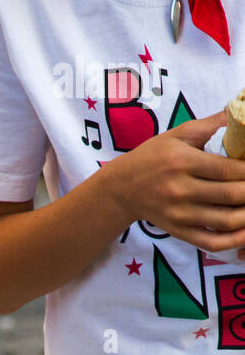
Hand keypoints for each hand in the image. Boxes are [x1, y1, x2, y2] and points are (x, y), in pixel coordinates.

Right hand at [108, 110, 244, 251]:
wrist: (122, 188)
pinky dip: (232, 241)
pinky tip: (244, 232)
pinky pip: (210, 241)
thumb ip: (210, 124)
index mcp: (183, 163)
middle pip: (230, 194)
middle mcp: (181, 190)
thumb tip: (238, 112)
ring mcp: (180, 214)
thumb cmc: (153, 157)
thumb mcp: (178, 134)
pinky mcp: (178, 231)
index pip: (228, 169)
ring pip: (225, 220)